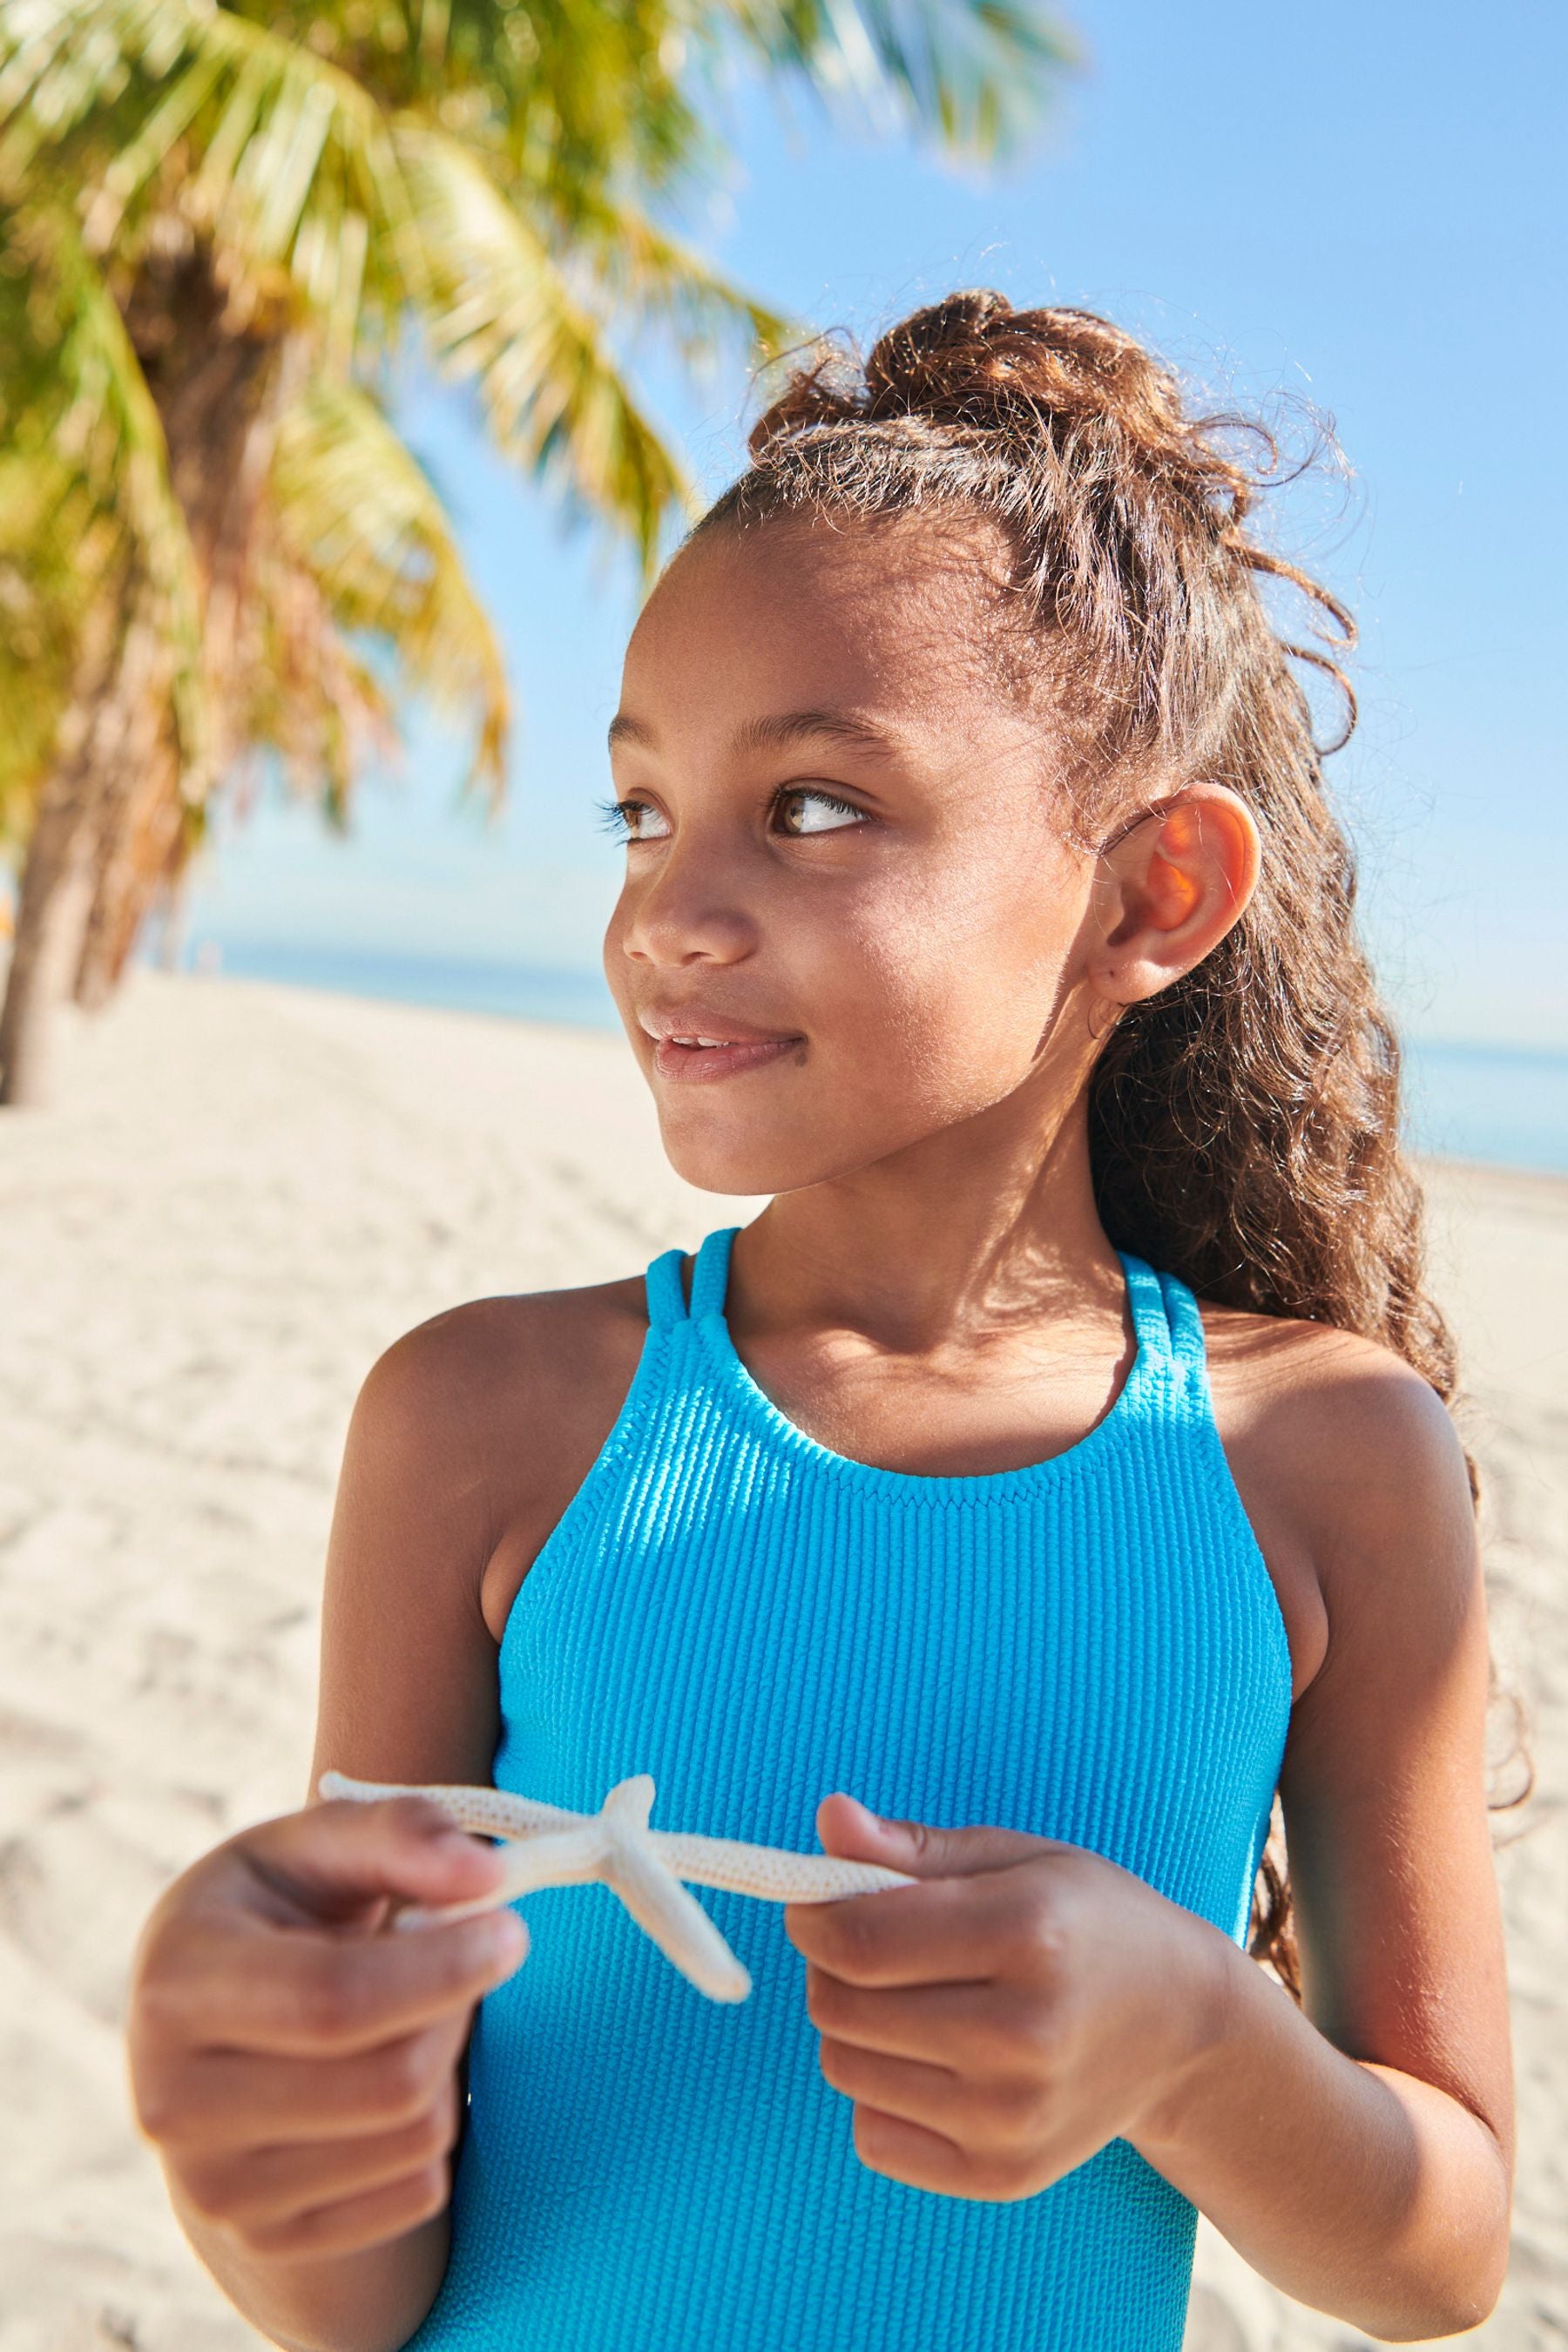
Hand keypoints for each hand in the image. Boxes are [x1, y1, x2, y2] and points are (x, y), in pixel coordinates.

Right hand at [126, 1796, 529, 2259]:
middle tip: (461, 1959)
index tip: (510, 1929)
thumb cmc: (280, 1911)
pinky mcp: (266, 2239)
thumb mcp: (321, 1845)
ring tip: (411, 2014)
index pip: (332, 2001)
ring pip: (413, 2137)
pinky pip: (416, 2192)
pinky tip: (388, 2077)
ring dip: (448, 2062)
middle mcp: (173, 2102)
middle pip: (389, 2081)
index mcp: (177, 1986)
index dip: (440, 1968)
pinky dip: (435, 2127)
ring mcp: (214, 2188)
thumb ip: (402, 1833)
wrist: (217, 2028)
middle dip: (454, 2009)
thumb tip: (485, 1875)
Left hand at [782, 1793, 1224, 2201]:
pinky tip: (933, 2059)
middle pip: (843, 2007)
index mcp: (1029, 1935)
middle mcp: (1024, 2035)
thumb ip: (911, 1847)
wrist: (1184, 2029)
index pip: (861, 1940)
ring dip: (851, 2027)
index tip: (813, 1901)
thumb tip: (829, 1820)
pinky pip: (873, 2136)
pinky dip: (880, 2093)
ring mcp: (1014, 2117)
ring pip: (846, 2069)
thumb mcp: (1014, 1859)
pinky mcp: (1004, 2175)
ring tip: (908, 1997)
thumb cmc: (1089, 1924)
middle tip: (868, 1944)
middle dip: (829, 1966)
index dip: (813, 1915)